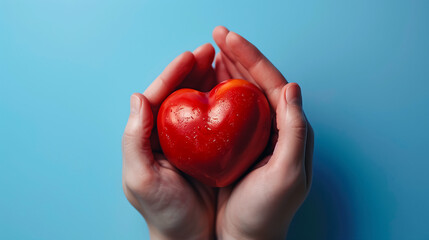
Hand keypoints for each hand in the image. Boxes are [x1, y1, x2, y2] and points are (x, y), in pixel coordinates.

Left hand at [122, 43, 220, 239]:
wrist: (191, 238)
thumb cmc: (163, 212)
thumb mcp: (141, 179)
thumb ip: (134, 139)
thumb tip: (138, 97)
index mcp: (148, 137)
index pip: (158, 97)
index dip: (173, 74)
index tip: (190, 55)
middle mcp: (169, 134)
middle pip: (179, 93)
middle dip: (193, 69)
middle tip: (211, 50)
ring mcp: (191, 140)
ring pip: (198, 101)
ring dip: (209, 79)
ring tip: (223, 61)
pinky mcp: (211, 149)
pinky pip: (217, 119)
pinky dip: (224, 101)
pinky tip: (234, 90)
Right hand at [212, 26, 314, 238]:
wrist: (246, 237)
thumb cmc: (267, 211)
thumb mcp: (287, 174)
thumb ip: (296, 131)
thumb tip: (292, 87)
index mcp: (292, 129)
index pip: (272, 82)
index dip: (250, 56)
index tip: (227, 37)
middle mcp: (278, 127)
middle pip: (258, 81)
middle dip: (238, 55)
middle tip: (217, 34)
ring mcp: (258, 133)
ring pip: (245, 91)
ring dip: (230, 68)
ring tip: (212, 52)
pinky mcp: (242, 143)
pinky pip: (231, 109)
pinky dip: (221, 91)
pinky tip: (208, 83)